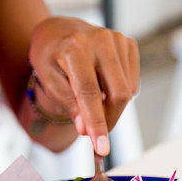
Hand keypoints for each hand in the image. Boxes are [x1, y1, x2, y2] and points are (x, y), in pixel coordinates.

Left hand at [28, 17, 139, 155]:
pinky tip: (103, 86)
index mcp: (75, 48)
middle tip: (95, 133)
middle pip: (118, 94)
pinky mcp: (129, 45)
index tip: (102, 148)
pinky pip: (132, 83)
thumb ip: (68, 105)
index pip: (89, 92)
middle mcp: (100, 39)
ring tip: (92, 100)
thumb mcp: (49, 81)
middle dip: (109, 120)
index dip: (96, 123)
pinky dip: (119, 94)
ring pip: (128, 91)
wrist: (60, 32)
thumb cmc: (52, 58)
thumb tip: (86, 129)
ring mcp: (118, 40)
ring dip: (112, 107)